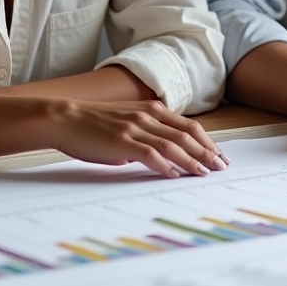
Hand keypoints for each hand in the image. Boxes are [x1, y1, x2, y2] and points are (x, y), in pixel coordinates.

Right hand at [45, 98, 228, 177]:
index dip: (207, 142)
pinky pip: (150, 154)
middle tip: (220, 167)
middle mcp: (148, 116)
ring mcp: (135, 127)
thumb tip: (159, 158)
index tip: (219, 155)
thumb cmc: (94, 124)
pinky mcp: (122, 141)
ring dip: (192, 160)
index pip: (189, 126)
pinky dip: (165, 165)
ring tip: (204, 173)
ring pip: (173, 144)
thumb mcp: (127, 123)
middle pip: (186, 135)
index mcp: (152, 110)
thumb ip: (145, 135)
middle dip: (207, 152)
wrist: (65, 119)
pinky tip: (175, 174)